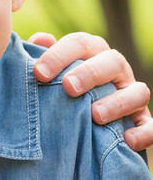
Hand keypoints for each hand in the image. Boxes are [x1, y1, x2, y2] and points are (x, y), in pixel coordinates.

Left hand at [29, 31, 152, 150]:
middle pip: (112, 61)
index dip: (59, 55)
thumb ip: (45, 55)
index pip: (80, 43)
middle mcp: (117, 70)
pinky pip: (152, 125)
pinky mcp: (143, 121)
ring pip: (138, 91)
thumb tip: (41, 40)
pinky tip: (126, 140)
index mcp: (93, 53)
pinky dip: (144, 132)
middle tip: (68, 87)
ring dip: (117, 103)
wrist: (87, 118)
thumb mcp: (54, 70)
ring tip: (95, 115)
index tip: (39, 73)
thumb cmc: (65, 87)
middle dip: (90, 73)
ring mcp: (132, 94)